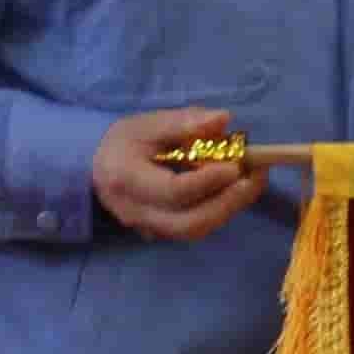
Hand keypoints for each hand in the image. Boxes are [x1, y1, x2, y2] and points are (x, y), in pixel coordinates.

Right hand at [92, 105, 258, 243]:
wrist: (98, 166)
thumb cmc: (124, 141)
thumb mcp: (148, 123)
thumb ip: (184, 121)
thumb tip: (223, 119)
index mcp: (127, 179)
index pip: (173, 191)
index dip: (208, 181)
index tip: (235, 164)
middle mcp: (136, 212)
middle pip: (188, 223)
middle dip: (227, 203)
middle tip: (254, 178)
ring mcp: (148, 228)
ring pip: (194, 231)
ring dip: (229, 209)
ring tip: (252, 182)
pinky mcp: (160, 233)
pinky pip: (194, 229)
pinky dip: (219, 212)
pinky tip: (235, 190)